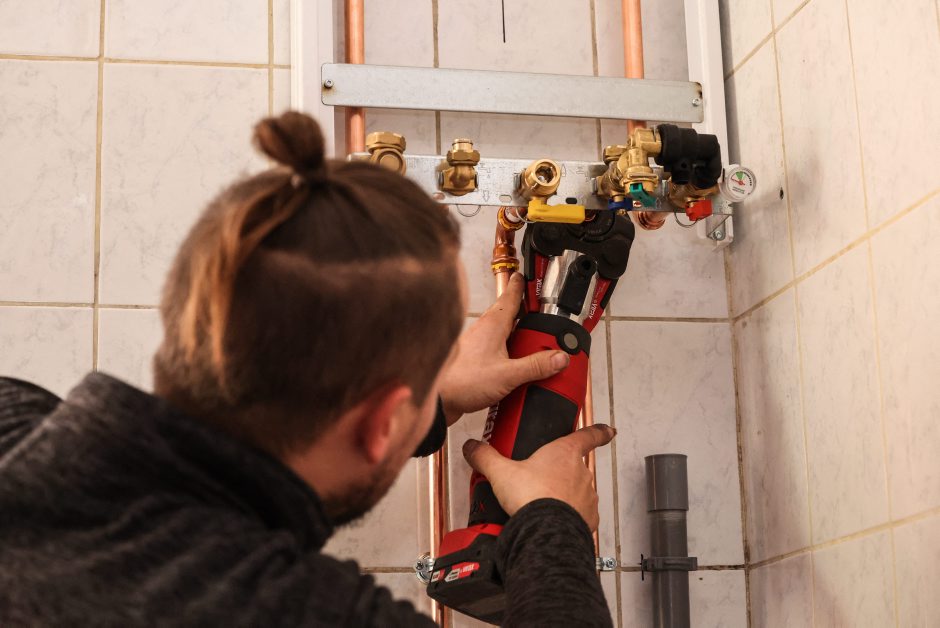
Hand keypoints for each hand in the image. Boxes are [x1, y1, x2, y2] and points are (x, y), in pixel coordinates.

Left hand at [438, 273, 570, 424]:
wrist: (439, 399)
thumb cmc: (461, 381)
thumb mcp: (508, 375)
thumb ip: (535, 366)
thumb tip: (559, 357)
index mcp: (493, 324)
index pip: (511, 295)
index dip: (521, 284)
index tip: (527, 274)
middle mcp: (485, 330)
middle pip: (512, 316)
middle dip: (528, 317)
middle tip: (545, 322)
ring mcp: (479, 344)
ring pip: (505, 334)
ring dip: (519, 339)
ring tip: (536, 350)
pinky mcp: (476, 360)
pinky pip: (499, 350)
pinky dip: (510, 355)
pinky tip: (517, 369)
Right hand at [461, 424, 615, 529]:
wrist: (546, 532)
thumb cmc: (532, 498)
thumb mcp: (501, 472)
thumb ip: (485, 457)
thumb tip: (473, 447)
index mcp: (565, 453)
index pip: (588, 435)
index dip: (599, 431)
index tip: (608, 430)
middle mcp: (582, 473)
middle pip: (576, 467)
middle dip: (562, 473)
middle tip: (543, 479)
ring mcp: (588, 496)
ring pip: (578, 491)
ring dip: (564, 495)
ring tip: (542, 503)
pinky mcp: (588, 519)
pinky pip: (580, 514)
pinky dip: (568, 516)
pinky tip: (551, 520)